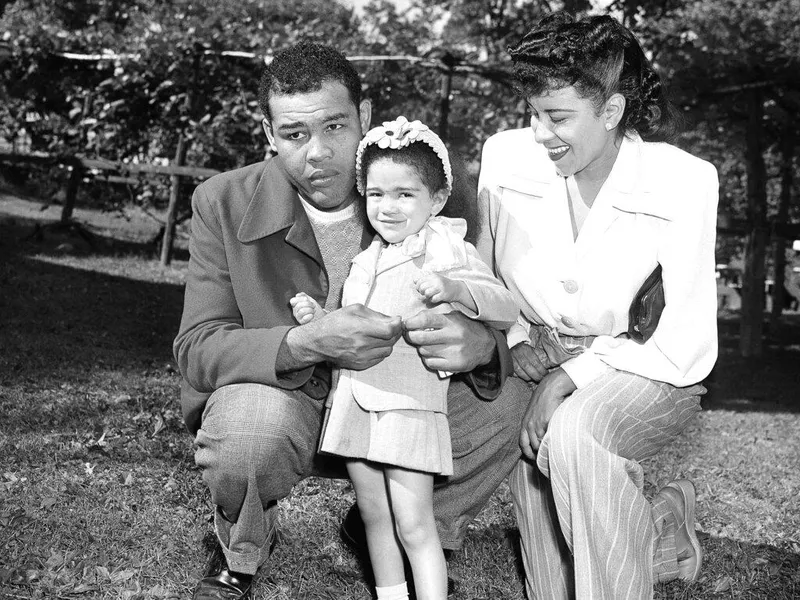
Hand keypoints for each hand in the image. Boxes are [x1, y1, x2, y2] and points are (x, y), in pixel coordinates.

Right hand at [286, 304, 402, 370]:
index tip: (397, 320)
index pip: (389, 330)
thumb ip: (376, 314)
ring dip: (388, 342)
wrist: (318, 341)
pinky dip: (380, 351)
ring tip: (380, 335)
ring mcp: (361, 357)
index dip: (397, 324)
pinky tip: (373, 344)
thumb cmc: (335, 322)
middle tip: (391, 326)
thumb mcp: (354, 310)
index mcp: (360, 328)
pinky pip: (379, 358)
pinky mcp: (360, 365)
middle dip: (395, 332)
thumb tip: (394, 319)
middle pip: (391, 340)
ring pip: (387, 350)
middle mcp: (361, 345)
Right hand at [289, 292, 324, 323]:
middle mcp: (295, 311)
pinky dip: (310, 316)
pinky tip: (312, 315)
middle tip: (313, 305)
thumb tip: (298, 295)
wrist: (320, 316)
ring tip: (313, 310)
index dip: (300, 298)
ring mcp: (298, 317)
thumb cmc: (314, 308)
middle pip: (298, 305)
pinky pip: (305, 318)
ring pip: (302, 311)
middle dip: (308, 304)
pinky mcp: (302, 323)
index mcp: (295, 305)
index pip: (293, 301)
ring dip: (310, 310)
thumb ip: (303, 295)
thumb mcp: (309, 299)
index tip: (306, 299)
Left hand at [403, 309, 493, 372]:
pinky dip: (427, 359)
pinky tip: (432, 355)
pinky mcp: (455, 364)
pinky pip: (430, 363)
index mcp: (451, 321)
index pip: (425, 320)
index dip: (411, 323)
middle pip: (421, 337)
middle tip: (410, 336)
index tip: (406, 325)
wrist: (486, 345)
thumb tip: (412, 319)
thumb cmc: (464, 328)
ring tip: (425, 345)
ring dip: (420, 348)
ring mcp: (454, 351)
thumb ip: (435, 316)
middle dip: (411, 336)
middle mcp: (453, 336)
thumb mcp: (453, 317)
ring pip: (424, 351)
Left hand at [415, 272, 457, 303]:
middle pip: (422, 287)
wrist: (456, 288)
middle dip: (422, 292)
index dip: (418, 287)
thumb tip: (414, 280)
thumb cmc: (443, 284)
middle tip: (425, 293)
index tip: (421, 289)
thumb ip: (424, 279)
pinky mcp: (443, 294)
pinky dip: (432, 300)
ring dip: (427, 296)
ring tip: (430, 296)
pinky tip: (435, 298)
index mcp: (433, 276)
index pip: (419, 281)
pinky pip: (433, 299)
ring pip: (427, 293)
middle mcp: (436, 280)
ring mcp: (440, 287)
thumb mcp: (434, 279)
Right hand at [510, 342, 547, 382]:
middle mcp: (517, 353)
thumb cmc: (524, 349)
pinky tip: (525, 378)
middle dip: (536, 375)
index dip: (541, 369)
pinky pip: (514, 373)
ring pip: (520, 372)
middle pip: (527, 367)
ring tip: (534, 379)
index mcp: (526, 349)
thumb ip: (540, 356)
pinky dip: (520, 377)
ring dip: (528, 377)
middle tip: (541, 379)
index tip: (546, 374)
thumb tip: (552, 364)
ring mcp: (511, 359)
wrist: (511, 346)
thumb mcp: (532, 349)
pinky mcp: (507, 364)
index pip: (535, 361)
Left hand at [519, 367, 576, 459]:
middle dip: (539, 453)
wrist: (550, 388)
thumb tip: (539, 438)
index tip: (534, 458)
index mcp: (525, 423)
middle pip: (533, 446)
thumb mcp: (534, 413)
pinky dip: (552, 441)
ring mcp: (537, 424)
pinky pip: (549, 437)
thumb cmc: (544, 400)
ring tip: (553, 451)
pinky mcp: (546, 422)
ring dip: (547, 448)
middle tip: (546, 457)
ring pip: (541, 443)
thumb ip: (534, 424)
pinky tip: (557, 442)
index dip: (528, 453)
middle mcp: (529, 425)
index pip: (523, 444)